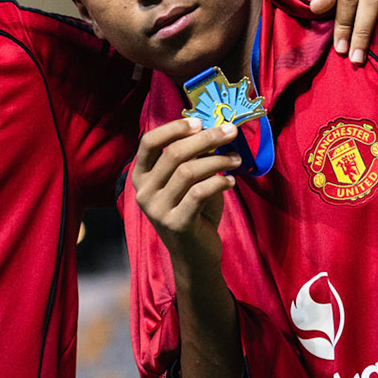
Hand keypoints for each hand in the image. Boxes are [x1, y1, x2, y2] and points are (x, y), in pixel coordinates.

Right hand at [131, 118, 241, 263]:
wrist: (194, 255)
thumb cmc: (193, 212)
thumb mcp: (188, 182)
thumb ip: (193, 158)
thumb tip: (214, 128)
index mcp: (141, 177)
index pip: (149, 143)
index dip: (173, 128)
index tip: (199, 121)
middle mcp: (144, 192)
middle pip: (174, 154)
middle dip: (206, 139)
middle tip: (230, 132)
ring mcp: (157, 210)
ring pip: (188, 172)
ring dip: (217, 161)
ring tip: (236, 159)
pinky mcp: (176, 224)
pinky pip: (199, 193)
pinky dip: (219, 183)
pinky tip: (231, 182)